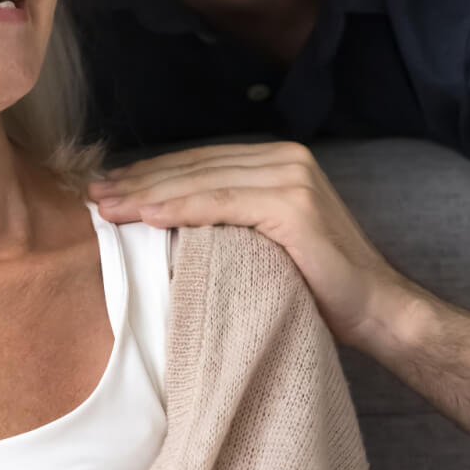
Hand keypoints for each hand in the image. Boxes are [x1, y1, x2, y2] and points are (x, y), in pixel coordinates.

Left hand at [89, 141, 414, 346]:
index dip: (151, 173)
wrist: (377, 311)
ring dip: (148, 193)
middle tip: (93, 195)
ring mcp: (291, 177)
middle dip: (139, 180)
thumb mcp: (266, 239)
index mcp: (278, 160)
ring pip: (202, 180)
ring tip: (107, 207)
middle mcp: (285, 158)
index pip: (200, 162)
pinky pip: (222, 202)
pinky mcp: (293, 204)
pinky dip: (181, 208)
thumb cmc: (319, 285)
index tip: (107, 187)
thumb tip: (166, 215)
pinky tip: (147, 216)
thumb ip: (231, 216)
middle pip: (195, 166)